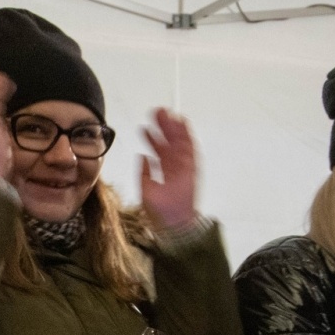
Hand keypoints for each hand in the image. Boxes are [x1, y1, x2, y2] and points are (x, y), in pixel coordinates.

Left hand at [140, 108, 199, 230]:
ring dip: (174, 127)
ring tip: (168, 113)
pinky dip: (186, 136)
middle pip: (169, 142)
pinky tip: (182, 123)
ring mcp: (183, 165)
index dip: (152, 138)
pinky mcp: (192, 167)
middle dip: (163, 127)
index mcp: (163, 170)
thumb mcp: (145, 190)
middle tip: (156, 111)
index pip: (157, 150)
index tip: (145, 127)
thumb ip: (144, 173)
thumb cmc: (160, 211)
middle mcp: (174, 166)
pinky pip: (190, 148)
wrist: (174, 223)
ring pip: (179, 142)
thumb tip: (142, 155)